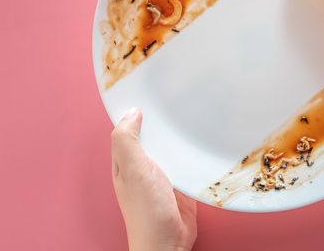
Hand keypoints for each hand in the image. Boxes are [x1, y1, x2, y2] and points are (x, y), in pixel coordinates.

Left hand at [111, 107, 196, 250]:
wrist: (168, 242)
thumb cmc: (146, 212)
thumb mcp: (133, 170)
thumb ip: (127, 141)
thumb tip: (130, 113)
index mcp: (125, 160)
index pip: (126, 127)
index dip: (132, 109)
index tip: (145, 88)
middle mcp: (141, 165)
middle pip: (150, 134)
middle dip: (159, 119)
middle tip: (173, 95)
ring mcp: (161, 174)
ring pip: (169, 146)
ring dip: (177, 135)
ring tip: (189, 111)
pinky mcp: (180, 182)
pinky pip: (185, 161)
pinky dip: (191, 152)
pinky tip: (198, 142)